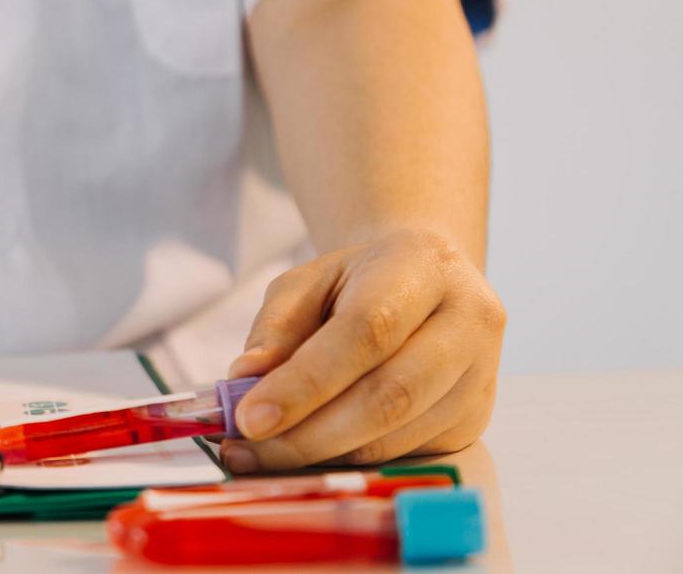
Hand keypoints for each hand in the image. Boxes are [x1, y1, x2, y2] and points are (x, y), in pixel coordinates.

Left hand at [219, 231, 504, 472]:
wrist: (428, 281)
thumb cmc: (360, 281)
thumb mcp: (309, 282)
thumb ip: (276, 327)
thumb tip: (246, 378)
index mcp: (425, 266)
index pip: (368, 331)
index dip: (306, 381)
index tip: (250, 416)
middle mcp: (469, 321)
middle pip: (389, 394)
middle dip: (309, 433)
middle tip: (248, 447)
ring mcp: (480, 375)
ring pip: (397, 435)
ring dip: (322, 454)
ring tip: (262, 452)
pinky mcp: (475, 418)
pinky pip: (406, 453)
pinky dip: (348, 459)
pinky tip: (307, 451)